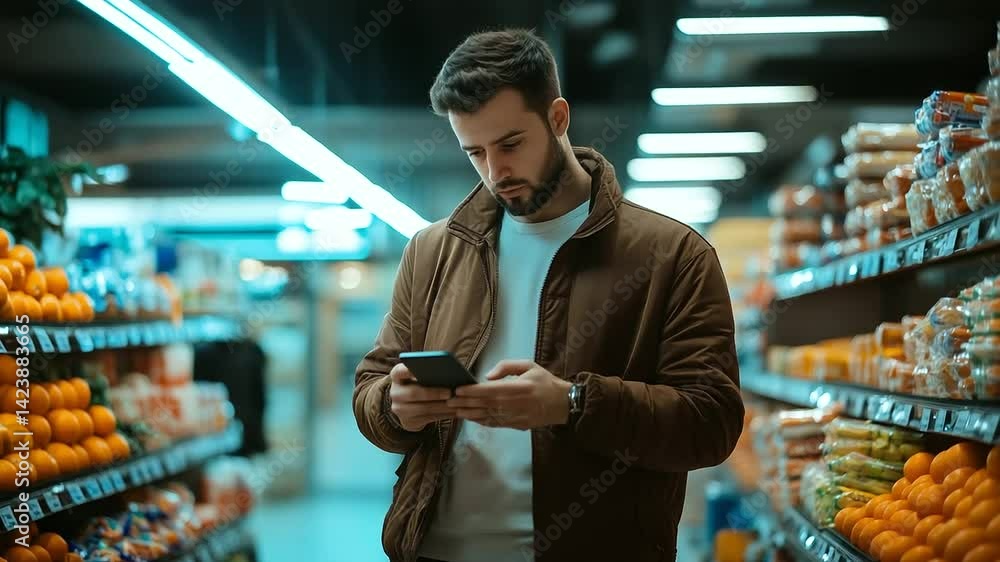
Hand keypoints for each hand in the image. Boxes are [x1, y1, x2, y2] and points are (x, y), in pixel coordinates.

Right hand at [387, 362, 455, 431]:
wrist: (408, 406)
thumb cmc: (418, 384)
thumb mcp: (418, 376)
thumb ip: (428, 372)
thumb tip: (449, 372)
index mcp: (396, 376)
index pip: (399, 371)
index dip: (410, 370)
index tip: (425, 368)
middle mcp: (395, 393)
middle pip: (413, 393)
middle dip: (433, 393)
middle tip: (450, 392)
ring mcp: (399, 409)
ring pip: (422, 409)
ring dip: (441, 406)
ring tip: (456, 402)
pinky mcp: (408, 422)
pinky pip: (428, 419)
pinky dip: (443, 414)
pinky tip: (455, 411)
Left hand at [447, 360, 570, 429]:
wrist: (562, 404)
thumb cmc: (545, 382)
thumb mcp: (529, 366)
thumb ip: (507, 367)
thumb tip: (487, 377)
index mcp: (516, 388)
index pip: (488, 391)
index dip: (471, 391)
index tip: (457, 389)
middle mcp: (512, 405)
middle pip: (483, 404)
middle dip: (464, 403)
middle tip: (448, 400)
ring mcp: (513, 417)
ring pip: (486, 416)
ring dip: (469, 414)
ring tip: (454, 410)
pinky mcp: (515, 425)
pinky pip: (494, 424)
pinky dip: (480, 421)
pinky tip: (471, 418)